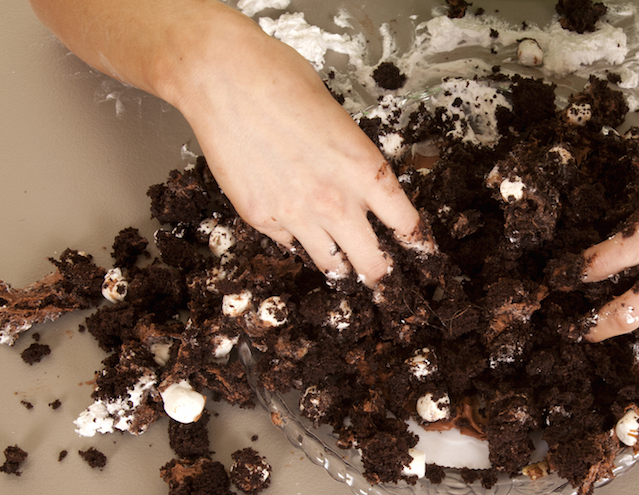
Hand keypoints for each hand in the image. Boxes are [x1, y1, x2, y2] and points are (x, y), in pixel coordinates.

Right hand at [177, 20, 422, 284]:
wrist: (219, 77)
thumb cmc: (279, 78)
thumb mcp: (338, 117)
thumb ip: (353, 159)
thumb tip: (358, 181)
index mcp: (364, 169)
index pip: (406, 224)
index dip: (416, 242)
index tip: (419, 251)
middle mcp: (334, 200)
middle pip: (373, 262)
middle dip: (381, 271)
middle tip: (381, 273)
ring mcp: (295, 214)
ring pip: (331, 264)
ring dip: (340, 263)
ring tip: (343, 263)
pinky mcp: (259, 218)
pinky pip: (289, 244)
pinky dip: (296, 239)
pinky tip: (296, 225)